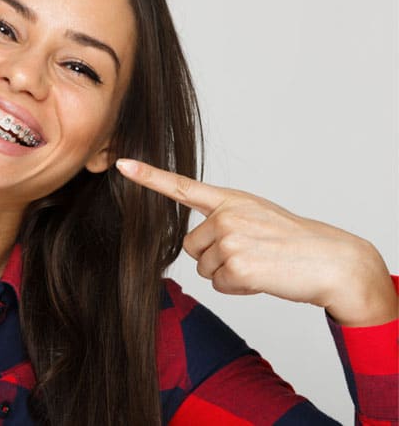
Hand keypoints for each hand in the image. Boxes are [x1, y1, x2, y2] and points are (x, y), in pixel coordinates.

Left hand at [116, 158, 397, 326]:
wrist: (330, 259)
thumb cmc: (292, 239)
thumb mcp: (256, 216)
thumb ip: (223, 219)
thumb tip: (196, 244)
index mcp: (229, 200)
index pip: (181, 187)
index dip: (148, 177)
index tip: (122, 164)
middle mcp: (225, 215)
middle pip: (191, 247)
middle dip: (214, 257)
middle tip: (250, 253)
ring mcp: (229, 240)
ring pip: (204, 268)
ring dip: (228, 274)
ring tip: (259, 263)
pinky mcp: (235, 266)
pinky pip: (219, 285)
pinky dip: (238, 288)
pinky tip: (261, 277)